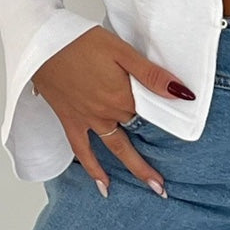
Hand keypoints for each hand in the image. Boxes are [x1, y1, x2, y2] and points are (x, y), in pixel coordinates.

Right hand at [31, 26, 194, 197]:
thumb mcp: (122, 51)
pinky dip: (93, 169)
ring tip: (152, 188)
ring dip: (134, 168)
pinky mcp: (70, 121)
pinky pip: (83, 151)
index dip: (165, 121)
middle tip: (167, 184)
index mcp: (123, 96)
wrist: (43, 45)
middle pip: (137, 134)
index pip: (151, 114)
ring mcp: (88, 120)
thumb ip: (151, 75)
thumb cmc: (82, 42)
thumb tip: (182, 93)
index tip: (185, 137)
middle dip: (153, 157)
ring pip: (116, 148)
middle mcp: (108, 113)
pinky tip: (103, 185)